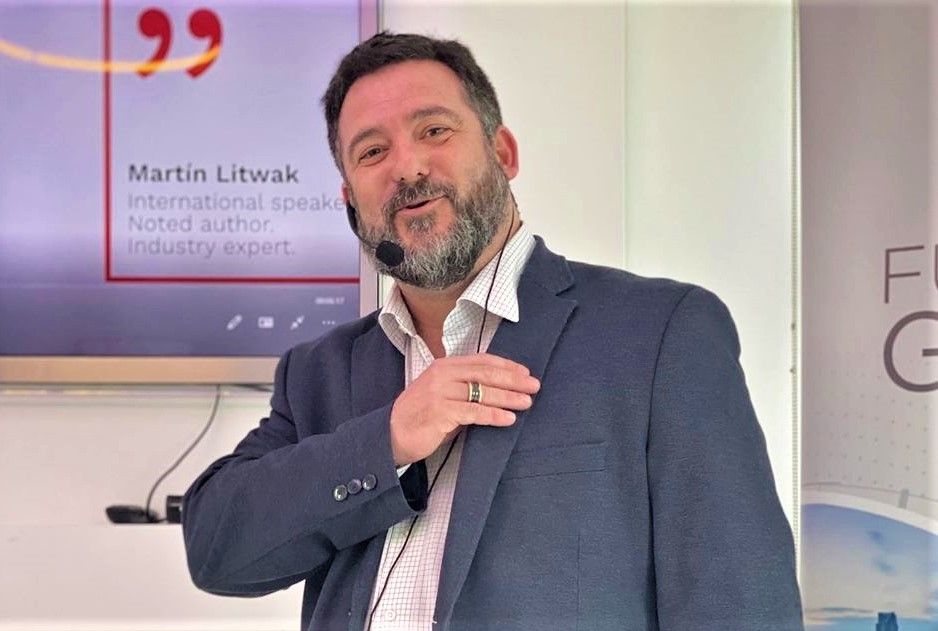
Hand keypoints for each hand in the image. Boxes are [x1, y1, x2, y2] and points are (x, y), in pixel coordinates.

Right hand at [388, 353, 540, 465]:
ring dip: (508, 397)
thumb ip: (465, 389)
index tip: (525, 372)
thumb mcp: (443, 394)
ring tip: (527, 402)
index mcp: (444, 366)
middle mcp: (442, 375)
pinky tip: (509, 419)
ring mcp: (440, 392)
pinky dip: (494, 415)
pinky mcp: (440, 412)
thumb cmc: (421, 416)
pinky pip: (474, 412)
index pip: (481, 361)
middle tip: (534, 386)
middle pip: (485, 373)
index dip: (506, 365)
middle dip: (513, 379)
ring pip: (482, 392)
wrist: (391, 434)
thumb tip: (500, 391)